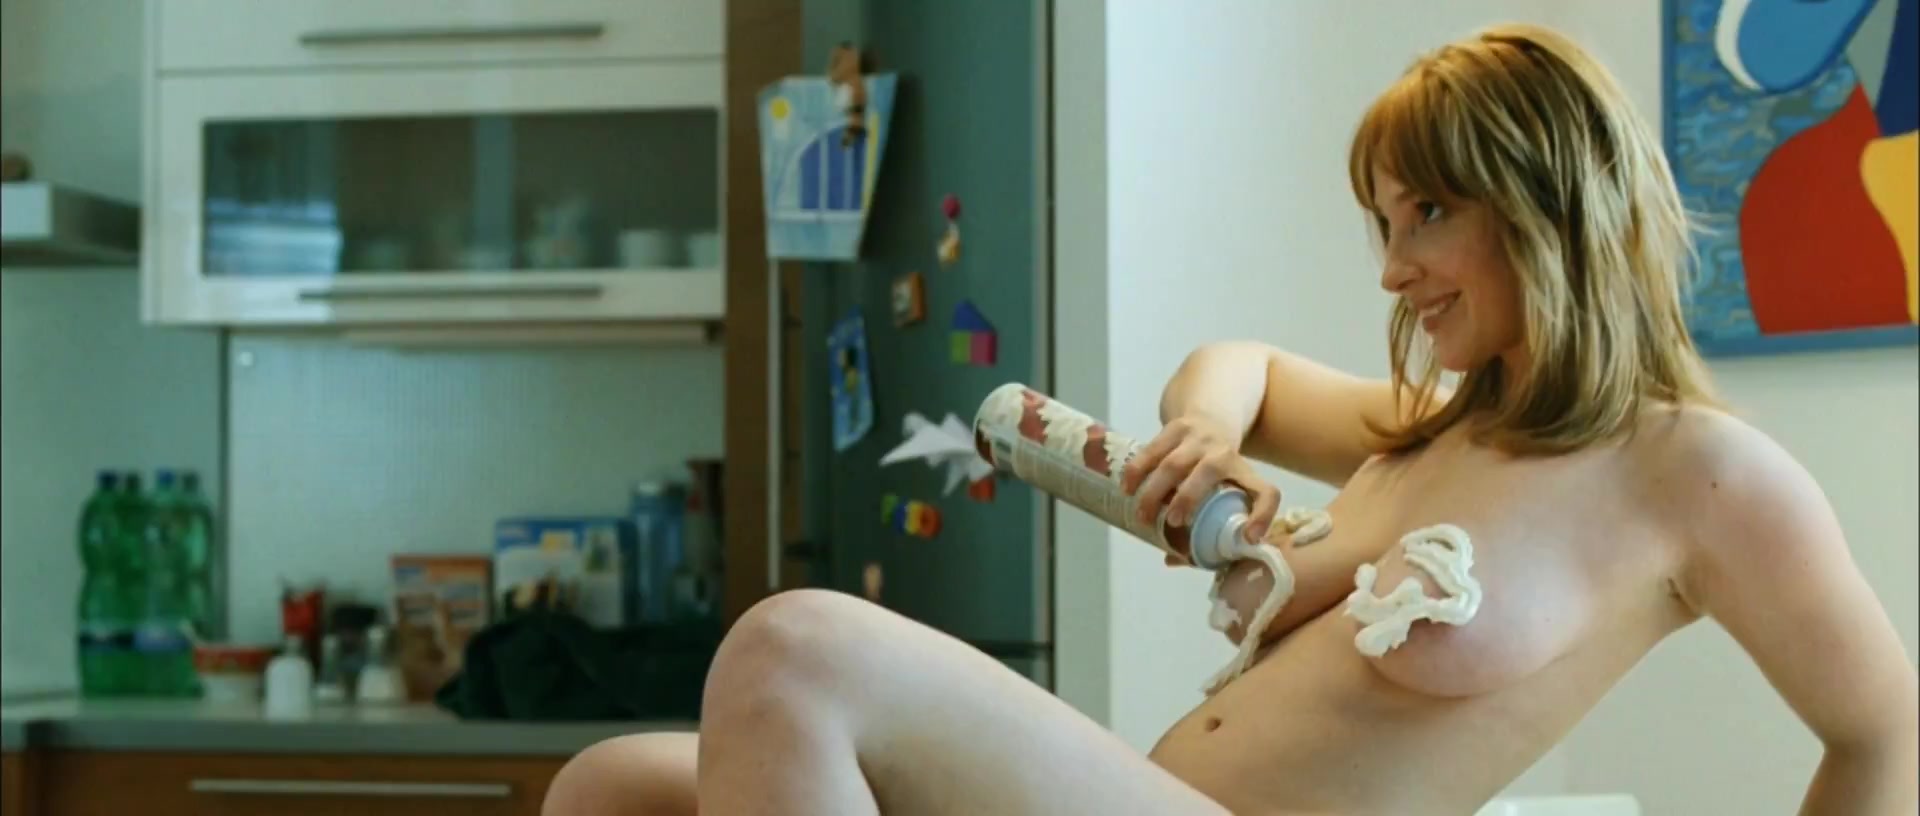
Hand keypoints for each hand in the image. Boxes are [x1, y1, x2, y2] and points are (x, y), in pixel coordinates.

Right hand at [1121, 414, 1281, 555]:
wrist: (1210, 418)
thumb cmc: (1217, 469)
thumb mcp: (1225, 489)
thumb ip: (1202, 526)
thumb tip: (1170, 560)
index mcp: (1245, 474)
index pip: (1267, 493)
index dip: (1263, 516)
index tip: (1249, 538)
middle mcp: (1224, 453)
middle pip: (1209, 471)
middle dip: (1189, 498)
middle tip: (1172, 523)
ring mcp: (1198, 437)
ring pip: (1174, 462)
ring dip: (1155, 490)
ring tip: (1142, 515)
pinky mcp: (1174, 428)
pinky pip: (1152, 450)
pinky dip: (1137, 470)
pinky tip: (1126, 488)